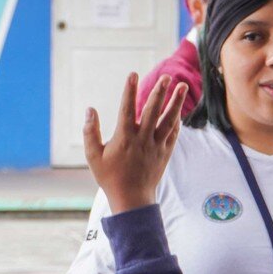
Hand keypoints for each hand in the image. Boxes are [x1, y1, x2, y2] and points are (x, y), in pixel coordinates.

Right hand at [83, 73, 188, 214]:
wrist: (132, 199)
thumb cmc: (110, 177)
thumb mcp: (93, 156)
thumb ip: (90, 132)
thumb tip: (90, 110)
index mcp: (124, 138)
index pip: (127, 108)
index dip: (129, 90)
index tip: (133, 74)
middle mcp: (142, 139)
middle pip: (153, 110)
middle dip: (160, 91)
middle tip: (167, 76)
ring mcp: (156, 146)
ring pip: (169, 120)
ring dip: (176, 102)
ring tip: (182, 86)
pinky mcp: (164, 153)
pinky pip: (173, 134)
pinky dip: (177, 120)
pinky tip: (179, 110)